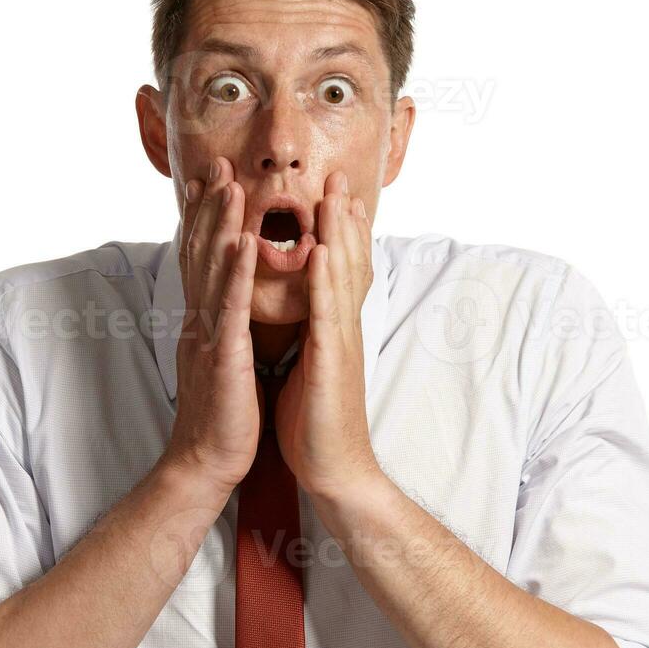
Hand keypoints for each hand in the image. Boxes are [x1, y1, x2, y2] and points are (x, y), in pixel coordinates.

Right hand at [160, 156, 261, 499]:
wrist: (206, 463)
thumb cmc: (222, 418)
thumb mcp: (221, 362)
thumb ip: (221, 329)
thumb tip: (225, 307)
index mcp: (202, 323)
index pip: (200, 261)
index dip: (203, 219)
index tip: (209, 182)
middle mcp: (199, 322)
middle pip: (200, 253)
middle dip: (209, 206)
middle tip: (216, 164)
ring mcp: (208, 337)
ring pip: (212, 270)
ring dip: (220, 224)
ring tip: (230, 186)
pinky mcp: (223, 357)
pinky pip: (230, 308)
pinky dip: (235, 273)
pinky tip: (244, 243)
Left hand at [272, 172, 383, 503]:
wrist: (333, 471)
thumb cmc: (315, 423)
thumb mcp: (308, 368)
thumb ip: (309, 339)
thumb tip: (302, 320)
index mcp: (331, 330)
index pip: (336, 271)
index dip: (336, 232)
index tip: (331, 196)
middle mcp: (341, 329)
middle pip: (346, 262)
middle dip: (342, 218)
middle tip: (339, 176)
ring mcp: (340, 343)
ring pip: (340, 278)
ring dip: (338, 234)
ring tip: (334, 196)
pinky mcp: (332, 361)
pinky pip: (328, 313)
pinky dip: (325, 279)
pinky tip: (322, 251)